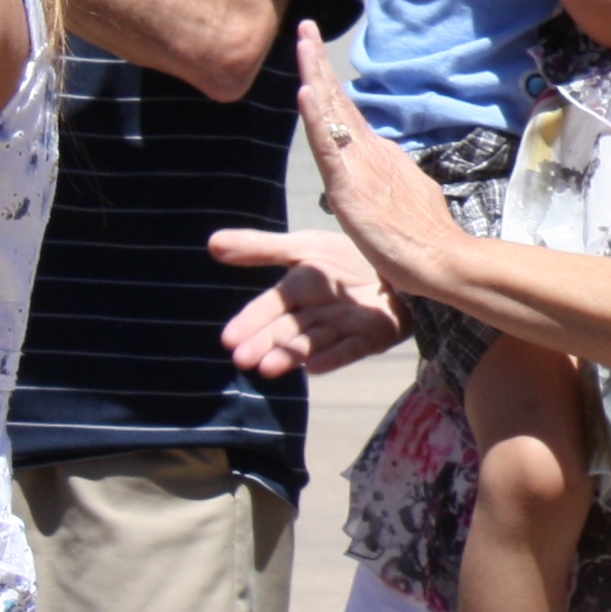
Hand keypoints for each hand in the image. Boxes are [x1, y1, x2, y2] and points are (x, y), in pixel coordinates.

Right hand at [210, 227, 405, 378]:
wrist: (399, 264)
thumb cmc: (347, 258)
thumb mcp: (304, 247)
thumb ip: (261, 249)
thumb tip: (211, 243)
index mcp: (297, 292)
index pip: (268, 308)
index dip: (249, 322)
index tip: (228, 340)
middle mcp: (315, 315)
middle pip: (286, 331)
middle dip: (264, 345)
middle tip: (242, 360)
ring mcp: (342, 328)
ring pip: (312, 343)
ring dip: (291, 355)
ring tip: (269, 368)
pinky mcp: (370, 337)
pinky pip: (349, 349)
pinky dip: (332, 358)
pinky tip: (314, 368)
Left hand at [284, 21, 471, 296]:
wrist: (440, 258)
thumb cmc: (425, 239)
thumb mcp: (406, 198)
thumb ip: (392, 179)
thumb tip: (388, 169)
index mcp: (377, 156)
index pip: (347, 112)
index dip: (329, 81)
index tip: (314, 51)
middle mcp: (369, 152)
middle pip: (337, 101)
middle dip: (318, 62)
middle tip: (305, 26)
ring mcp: (360, 165)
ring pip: (331, 114)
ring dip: (315, 75)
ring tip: (302, 42)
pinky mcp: (350, 186)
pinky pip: (329, 146)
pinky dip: (317, 118)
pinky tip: (306, 91)